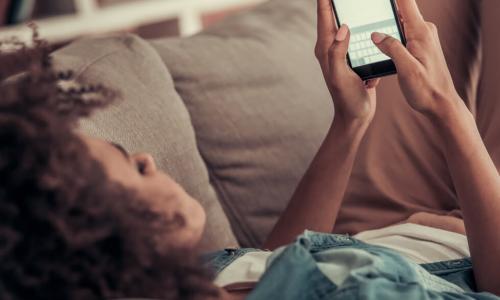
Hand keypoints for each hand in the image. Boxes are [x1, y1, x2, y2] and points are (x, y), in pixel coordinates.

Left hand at [315, 0, 379, 123]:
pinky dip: (364, 30)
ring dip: (353, 13)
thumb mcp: (341, 76)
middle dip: (339, 2)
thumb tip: (342, 28)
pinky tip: (369, 20)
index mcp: (325, 48)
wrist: (356, 116)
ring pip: (349, 25)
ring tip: (359, 3)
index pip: (324, 16)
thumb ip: (338, 52)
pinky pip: (360, 39)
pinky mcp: (354, 58)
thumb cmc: (347, 99)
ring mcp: (343, 52)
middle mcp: (332, 47)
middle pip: (335, 16)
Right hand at [371, 0, 461, 119]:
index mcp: (420, 32)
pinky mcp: (419, 46)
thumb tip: (375, 34)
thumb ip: (392, 48)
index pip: (405, 2)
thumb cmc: (426, 89)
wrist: (441, 104)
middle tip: (362, 12)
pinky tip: (379, 43)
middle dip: (383, 10)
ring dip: (385, 23)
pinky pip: (402, 33)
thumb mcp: (406, 69)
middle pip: (400, 9)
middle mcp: (423, 30)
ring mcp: (422, 37)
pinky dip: (390, 35)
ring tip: (368, 27)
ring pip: (399, 22)